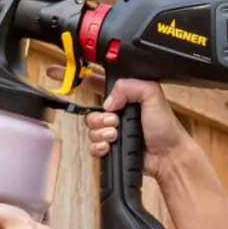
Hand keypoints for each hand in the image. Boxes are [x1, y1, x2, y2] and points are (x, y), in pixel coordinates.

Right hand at [47, 66, 192, 179]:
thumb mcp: (152, 94)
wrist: (168, 155)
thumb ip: (130, 86)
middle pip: (90, 110)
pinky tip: (109, 147)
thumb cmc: (166, 127)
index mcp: (125, 95)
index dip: (80, 77)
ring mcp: (112, 131)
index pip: (97, 82)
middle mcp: (116, 112)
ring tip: (116, 135)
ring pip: (90, 129)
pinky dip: (98, 147)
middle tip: (114, 120)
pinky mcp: (110, 148)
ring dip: (101, 133)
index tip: (59, 72)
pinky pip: (92, 146)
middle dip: (98, 117)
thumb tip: (108, 100)